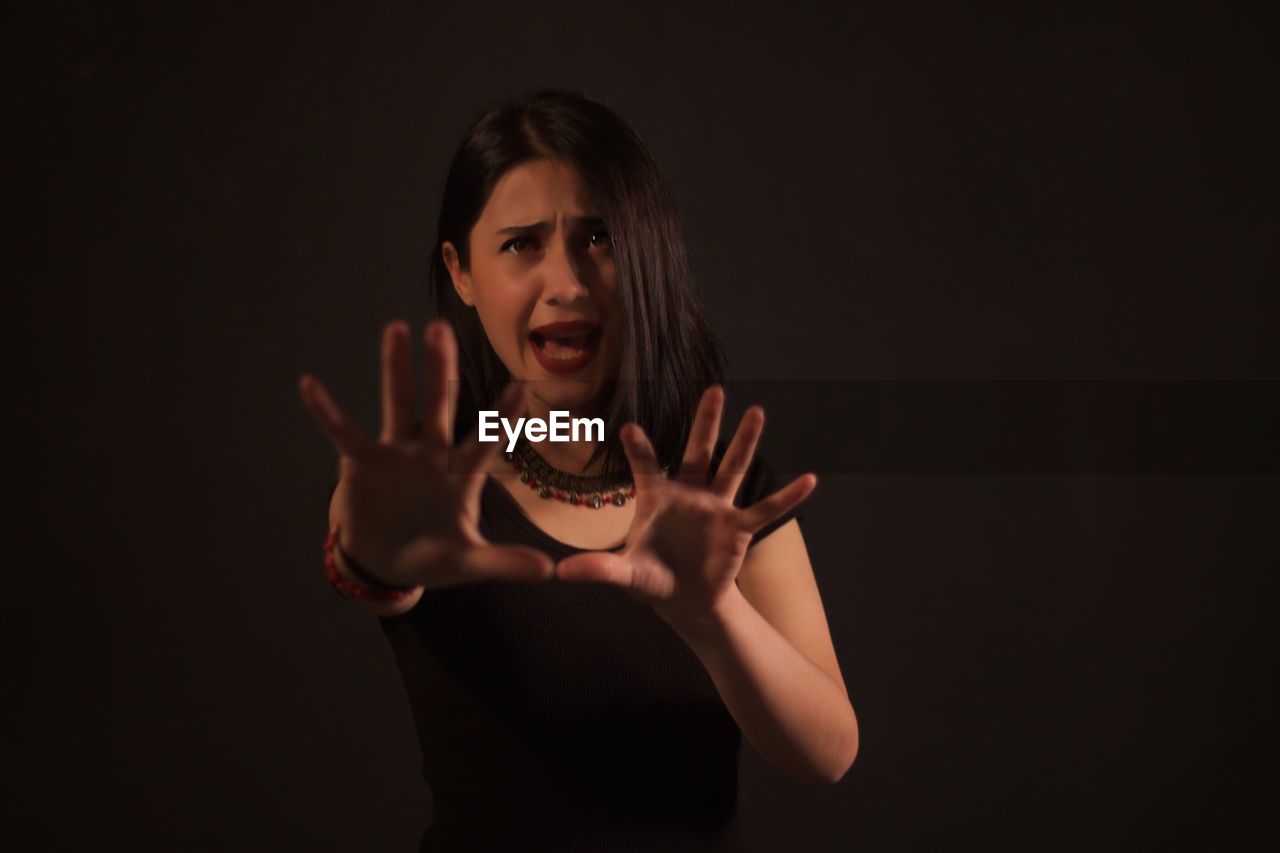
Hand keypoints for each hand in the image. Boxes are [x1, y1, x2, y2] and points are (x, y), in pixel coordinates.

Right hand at [298, 319, 554, 589]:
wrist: (387, 563)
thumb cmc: (434, 554)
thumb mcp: (469, 562)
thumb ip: (504, 561)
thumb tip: (548, 570)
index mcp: (462, 473)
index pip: (487, 439)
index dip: (503, 416)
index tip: (521, 386)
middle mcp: (432, 453)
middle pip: (440, 404)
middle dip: (441, 368)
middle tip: (441, 328)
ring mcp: (397, 453)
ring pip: (397, 403)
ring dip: (395, 368)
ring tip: (396, 328)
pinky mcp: (362, 462)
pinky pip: (343, 431)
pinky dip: (326, 411)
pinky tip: (310, 384)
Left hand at [554, 386, 816, 629]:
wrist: (685, 601)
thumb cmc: (652, 579)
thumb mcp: (624, 574)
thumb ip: (599, 569)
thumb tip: (561, 573)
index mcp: (657, 498)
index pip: (645, 465)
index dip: (638, 448)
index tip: (628, 428)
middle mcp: (689, 494)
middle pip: (698, 450)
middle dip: (705, 422)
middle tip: (713, 390)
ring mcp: (716, 508)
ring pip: (732, 468)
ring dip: (744, 442)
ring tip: (757, 412)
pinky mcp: (738, 529)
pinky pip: (765, 510)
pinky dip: (787, 496)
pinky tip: (809, 480)